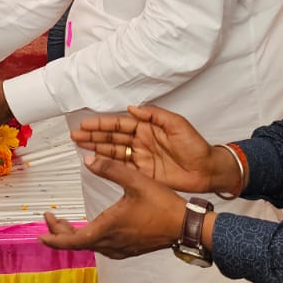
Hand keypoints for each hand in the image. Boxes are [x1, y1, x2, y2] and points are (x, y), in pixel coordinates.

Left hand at [40, 154, 186, 258]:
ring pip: (90, 245)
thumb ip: (111, 169)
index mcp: (107, 228)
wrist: (185, 226)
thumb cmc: (162, 204)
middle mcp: (111, 243)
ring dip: (75, 235)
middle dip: (60, 232)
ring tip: (65, 223)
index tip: (40, 232)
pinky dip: (90, 238)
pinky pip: (102, 247)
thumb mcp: (136, 180)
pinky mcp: (129, 249)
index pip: (72, 240)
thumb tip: (88, 159)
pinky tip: (92, 228)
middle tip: (50, 218)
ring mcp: (120, 248)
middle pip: (77, 243)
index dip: (54, 237)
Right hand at [72, 105, 218, 192]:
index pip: (119, 123)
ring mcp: (140, 157)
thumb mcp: (177, 124)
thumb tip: (132, 108)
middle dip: (93, 135)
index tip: (86, 123)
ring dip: (96, 148)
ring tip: (79, 145)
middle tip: (76, 135)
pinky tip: (95, 161)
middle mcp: (141, 141)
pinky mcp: (142, 173)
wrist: (207, 170)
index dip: (102, 123)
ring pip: (113, 151)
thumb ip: (154, 115)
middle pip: (112, 137)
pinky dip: (107, 164)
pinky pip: (121, 168)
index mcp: (147, 127)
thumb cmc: (196, 145)